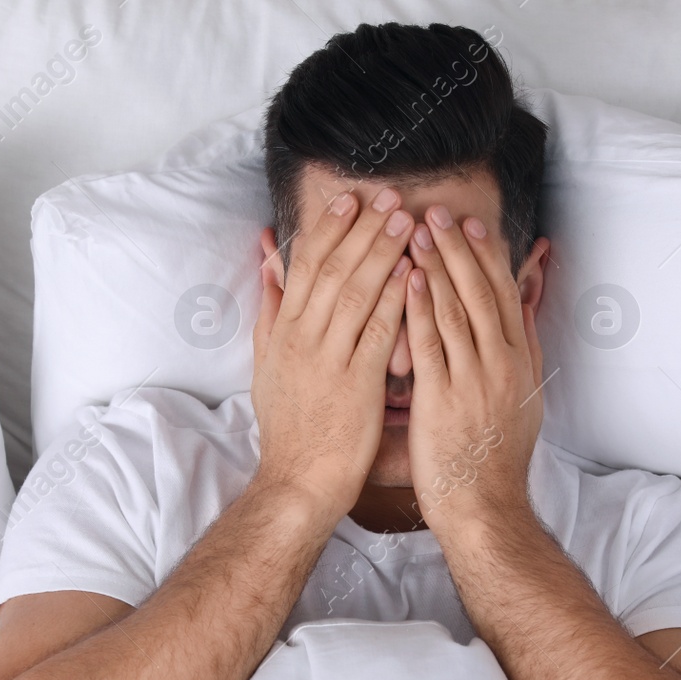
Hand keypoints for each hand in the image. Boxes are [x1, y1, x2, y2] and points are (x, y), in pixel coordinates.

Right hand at [249, 188, 413, 525]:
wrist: (296, 483)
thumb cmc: (289, 430)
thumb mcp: (265, 367)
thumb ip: (270, 315)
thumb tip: (268, 269)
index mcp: (284, 333)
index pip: (305, 268)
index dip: (329, 230)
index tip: (351, 201)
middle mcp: (302, 340)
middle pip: (332, 270)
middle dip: (361, 229)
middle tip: (388, 196)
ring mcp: (327, 360)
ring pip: (355, 293)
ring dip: (382, 252)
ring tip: (406, 221)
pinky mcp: (355, 384)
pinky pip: (377, 332)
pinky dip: (395, 299)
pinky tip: (414, 274)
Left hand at [404, 205, 544, 534]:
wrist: (485, 506)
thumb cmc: (496, 458)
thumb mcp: (524, 399)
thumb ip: (524, 350)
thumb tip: (526, 308)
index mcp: (520, 362)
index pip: (505, 296)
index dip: (487, 257)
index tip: (471, 225)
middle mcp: (502, 364)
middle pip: (482, 292)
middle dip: (459, 249)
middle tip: (438, 212)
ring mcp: (474, 380)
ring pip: (457, 309)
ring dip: (436, 265)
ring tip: (415, 230)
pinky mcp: (444, 399)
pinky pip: (431, 343)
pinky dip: (420, 306)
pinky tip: (408, 277)